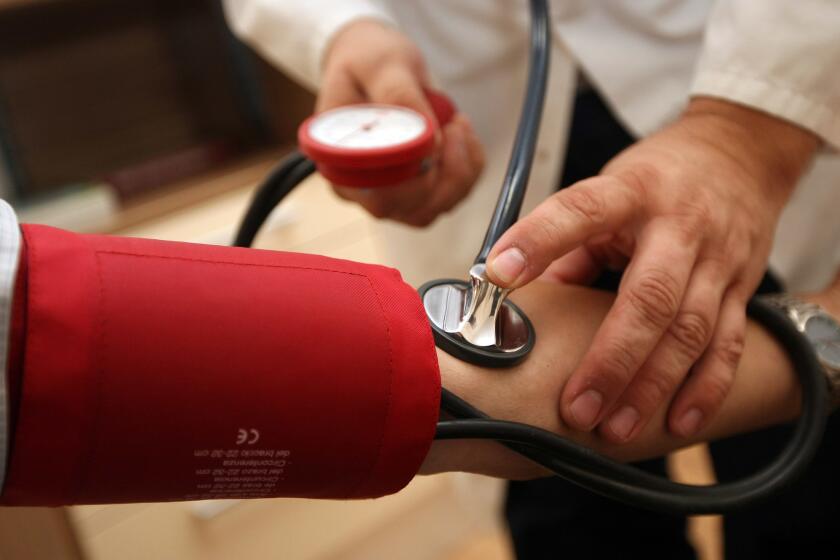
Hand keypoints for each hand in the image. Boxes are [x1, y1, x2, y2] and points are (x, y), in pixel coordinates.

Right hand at [319, 20, 483, 225]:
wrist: (372, 66)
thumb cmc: (368, 62)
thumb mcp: (380, 64)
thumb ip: (399, 95)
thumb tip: (428, 139)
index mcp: (340, 163)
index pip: (380, 195)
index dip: (417, 177)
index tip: (438, 134)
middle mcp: (361, 189)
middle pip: (411, 210)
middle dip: (447, 173)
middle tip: (454, 125)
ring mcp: (389, 194)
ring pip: (435, 208)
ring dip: (461, 171)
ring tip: (457, 125)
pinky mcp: (415, 191)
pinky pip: (451, 196)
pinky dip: (467, 169)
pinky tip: (459, 134)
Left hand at [485, 97, 817, 442]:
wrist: (740, 154)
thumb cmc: (656, 179)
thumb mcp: (608, 189)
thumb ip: (569, 245)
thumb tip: (521, 303)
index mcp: (632, 191)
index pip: (581, 211)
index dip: (539, 241)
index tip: (497, 276)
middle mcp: (681, 225)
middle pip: (651, 298)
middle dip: (611, 359)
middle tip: (575, 409)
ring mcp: (719, 259)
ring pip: (690, 331)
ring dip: (652, 387)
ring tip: (614, 429)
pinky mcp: (743, 287)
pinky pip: (729, 345)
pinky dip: (705, 389)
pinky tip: (677, 423)